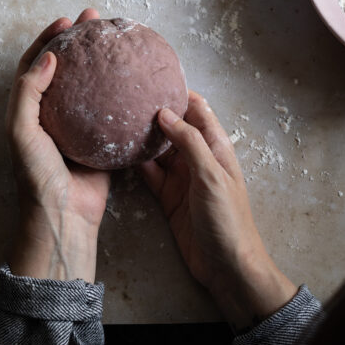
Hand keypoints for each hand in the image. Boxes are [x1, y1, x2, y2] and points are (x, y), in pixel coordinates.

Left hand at [5, 7, 110, 282]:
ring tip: (115, 39)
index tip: (66, 21)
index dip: (47, 39)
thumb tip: (48, 57)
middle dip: (77, 41)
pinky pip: (112, 110)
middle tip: (95, 19)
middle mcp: (52, 114)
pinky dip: (121, 92)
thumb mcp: (22, 130)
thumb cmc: (36, 175)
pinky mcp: (100, 140)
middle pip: (65, 67)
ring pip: (89, 85)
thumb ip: (29, 92)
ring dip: (100, 62)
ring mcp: (77, 126)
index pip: (34, 64)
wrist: (64, 216)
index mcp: (28, 110)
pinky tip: (135, 78)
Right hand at [141, 93, 296, 330]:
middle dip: (154, 112)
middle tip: (126, 96)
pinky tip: (118, 151)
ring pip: (158, 150)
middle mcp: (198, 158)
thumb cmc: (227, 219)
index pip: (198, 110)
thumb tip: (165, 112)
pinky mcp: (168, 197)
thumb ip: (189, 142)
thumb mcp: (211, 175)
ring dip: (142, 137)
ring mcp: (182, 178)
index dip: (179, 93)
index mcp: (216, 147)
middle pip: (174, 127)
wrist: (228, 267)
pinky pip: (149, 174)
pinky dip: (136, 163)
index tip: (155, 77)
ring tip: (116, 118)